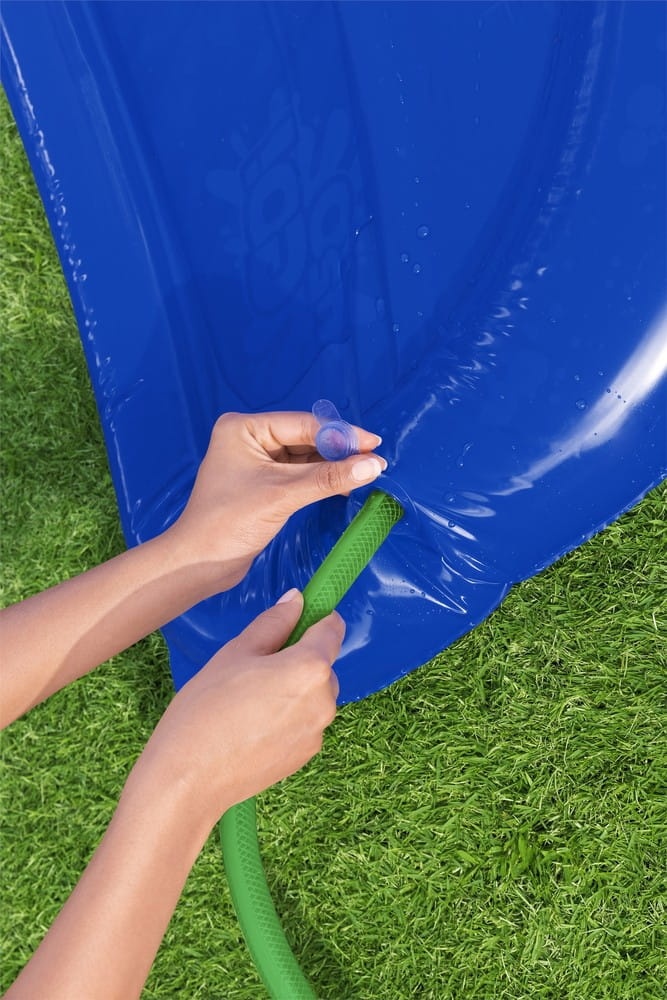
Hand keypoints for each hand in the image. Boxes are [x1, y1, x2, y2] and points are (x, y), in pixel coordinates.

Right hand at [140, 589, 341, 820]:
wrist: (189, 779)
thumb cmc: (206, 708)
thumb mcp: (236, 653)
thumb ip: (273, 623)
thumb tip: (297, 600)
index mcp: (310, 667)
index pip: (332, 628)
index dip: (315, 619)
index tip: (293, 621)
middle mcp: (324, 700)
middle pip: (323, 664)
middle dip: (298, 659)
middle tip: (253, 667)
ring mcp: (318, 732)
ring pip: (314, 694)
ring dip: (293, 690)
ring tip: (248, 700)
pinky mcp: (307, 755)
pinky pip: (305, 722)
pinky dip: (288, 717)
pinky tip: (252, 725)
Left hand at [170, 411, 385, 580]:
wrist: (199, 563)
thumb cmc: (230, 522)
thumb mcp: (283, 496)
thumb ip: (329, 478)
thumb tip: (374, 465)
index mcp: (245, 428)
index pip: (303, 425)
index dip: (341, 435)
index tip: (375, 445)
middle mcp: (249, 438)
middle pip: (305, 438)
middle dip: (338, 451)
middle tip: (375, 461)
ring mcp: (256, 461)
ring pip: (304, 457)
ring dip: (332, 467)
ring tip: (366, 473)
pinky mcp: (262, 483)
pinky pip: (298, 474)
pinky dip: (320, 480)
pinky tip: (344, 486)